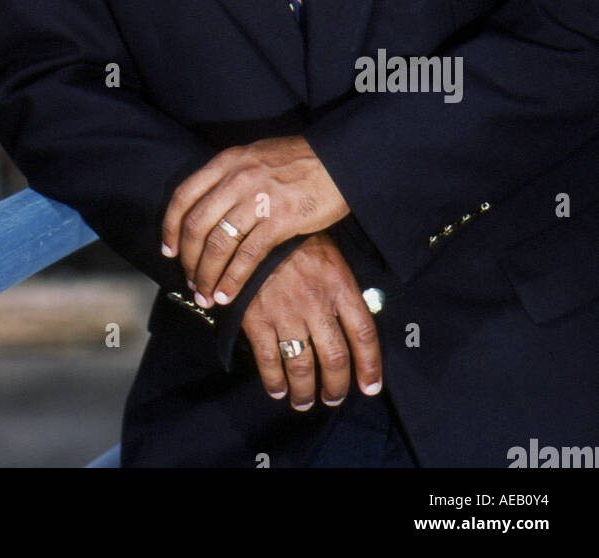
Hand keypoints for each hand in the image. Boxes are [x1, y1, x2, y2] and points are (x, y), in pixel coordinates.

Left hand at [161, 136, 348, 306]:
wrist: (339, 159)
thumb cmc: (299, 160)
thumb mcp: (255, 156)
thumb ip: (231, 175)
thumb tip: (210, 203)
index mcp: (227, 161)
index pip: (184, 195)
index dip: (170, 226)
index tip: (169, 250)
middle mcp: (236, 179)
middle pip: (197, 225)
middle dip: (189, 259)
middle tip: (190, 281)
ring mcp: (257, 199)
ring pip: (218, 244)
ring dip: (207, 275)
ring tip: (206, 295)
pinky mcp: (279, 220)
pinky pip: (247, 256)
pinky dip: (233, 280)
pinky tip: (228, 295)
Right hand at [241, 233, 382, 409]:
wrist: (253, 222)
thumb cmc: (294, 237)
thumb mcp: (328, 253)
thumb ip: (340, 287)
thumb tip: (351, 321)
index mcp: (338, 284)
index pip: (364, 334)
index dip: (370, 366)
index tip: (370, 387)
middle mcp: (316, 303)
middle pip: (335, 357)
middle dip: (336, 386)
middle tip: (333, 398)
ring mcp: (285, 312)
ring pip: (302, 365)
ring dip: (305, 391)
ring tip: (304, 402)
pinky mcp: (256, 317)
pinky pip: (268, 360)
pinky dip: (274, 381)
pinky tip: (278, 390)